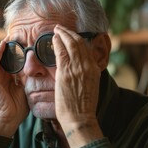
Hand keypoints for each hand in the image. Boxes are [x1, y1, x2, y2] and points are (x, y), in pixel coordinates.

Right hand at [0, 40, 28, 136]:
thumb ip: (27, 79)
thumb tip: (35, 69)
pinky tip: (4, 44)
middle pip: (2, 57)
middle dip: (8, 46)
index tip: (22, 42)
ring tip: (9, 36)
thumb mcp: (25, 90)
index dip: (14, 52)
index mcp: (5, 79)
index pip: (9, 61)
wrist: (8, 120)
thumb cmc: (17, 109)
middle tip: (15, 35)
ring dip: (2, 46)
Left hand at [52, 25, 102, 147]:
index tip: (70, 35)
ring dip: (63, 34)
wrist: (80, 119)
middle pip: (79, 42)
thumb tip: (79, 71)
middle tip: (61, 28)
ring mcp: (77, 68)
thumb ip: (85, 76)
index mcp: (94, 69)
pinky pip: (61, 52)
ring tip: (56, 29)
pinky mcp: (66, 73)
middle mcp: (87, 66)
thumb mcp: (89, 87)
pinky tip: (54, 38)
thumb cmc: (82, 108)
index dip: (77, 39)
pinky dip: (58, 42)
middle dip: (69, 33)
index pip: (86, 48)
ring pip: (71, 44)